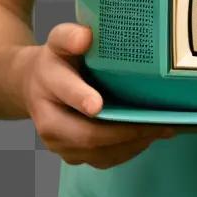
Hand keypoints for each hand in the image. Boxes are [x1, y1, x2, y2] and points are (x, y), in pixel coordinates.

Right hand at [14, 23, 176, 168]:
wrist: (35, 85)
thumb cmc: (57, 59)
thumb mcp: (60, 40)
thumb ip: (71, 36)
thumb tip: (86, 37)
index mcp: (47, 84)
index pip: (65, 92)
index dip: (82, 98)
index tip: (98, 104)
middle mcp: (49, 121)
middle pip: (85, 134)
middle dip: (123, 131)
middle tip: (155, 123)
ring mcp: (60, 144)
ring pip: (97, 153)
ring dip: (131, 144)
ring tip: (161, 129)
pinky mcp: (73, 155)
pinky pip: (102, 159)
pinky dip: (127, 151)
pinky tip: (149, 136)